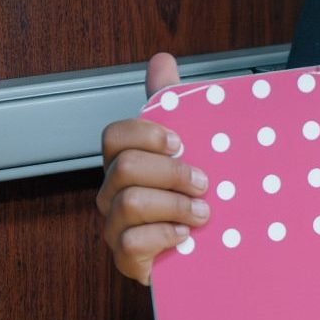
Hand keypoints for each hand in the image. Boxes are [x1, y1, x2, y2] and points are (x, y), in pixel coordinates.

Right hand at [96, 52, 210, 285]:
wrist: (205, 253)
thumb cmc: (190, 197)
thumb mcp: (191, 148)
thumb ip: (173, 103)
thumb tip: (161, 60)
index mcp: (126, 162)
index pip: (115, 136)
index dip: (146, 134)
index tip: (181, 142)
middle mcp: (113, 192)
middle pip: (126, 167)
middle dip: (172, 172)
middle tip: (205, 182)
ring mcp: (115, 226)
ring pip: (129, 202)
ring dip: (174, 204)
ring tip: (202, 212)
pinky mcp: (125, 259)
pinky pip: (131, 242)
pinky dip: (164, 235)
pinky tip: (185, 236)